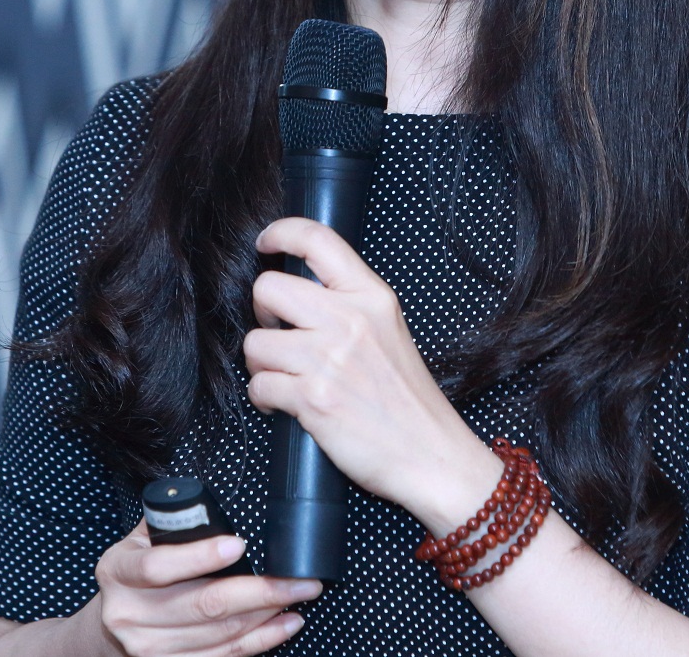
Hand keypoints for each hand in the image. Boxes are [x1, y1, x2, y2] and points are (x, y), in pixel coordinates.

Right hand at [90, 521, 318, 655]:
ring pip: (220, 633)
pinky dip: (261, 640)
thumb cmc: (137, 573)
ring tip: (298, 596)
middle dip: (261, 591)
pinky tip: (285, 624)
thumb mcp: (140, 541)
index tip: (238, 544)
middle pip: (203, 605)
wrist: (114, 624)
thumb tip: (211, 505)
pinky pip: (224, 656)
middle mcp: (129, 615)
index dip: (199, 557)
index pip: (158, 567)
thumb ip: (171, 523)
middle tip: (300, 578)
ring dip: (267, 615)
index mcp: (118, 572)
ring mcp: (149, 648)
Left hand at [244, 218, 501, 527]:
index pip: (318, 240)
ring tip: (286, 378)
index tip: (266, 244)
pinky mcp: (313, 399)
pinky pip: (259, 385)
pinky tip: (286, 404)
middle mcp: (350, 320)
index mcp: (372, 297)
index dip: (281, 233)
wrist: (432, 455)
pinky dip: (265, 397)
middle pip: (269, 288)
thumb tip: (300, 293)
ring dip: (262, 364)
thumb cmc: (410, 401)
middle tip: (278, 333)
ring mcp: (329, 359)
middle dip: (263, 313)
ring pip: (256, 343)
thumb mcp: (391, 331)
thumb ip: (351, 306)